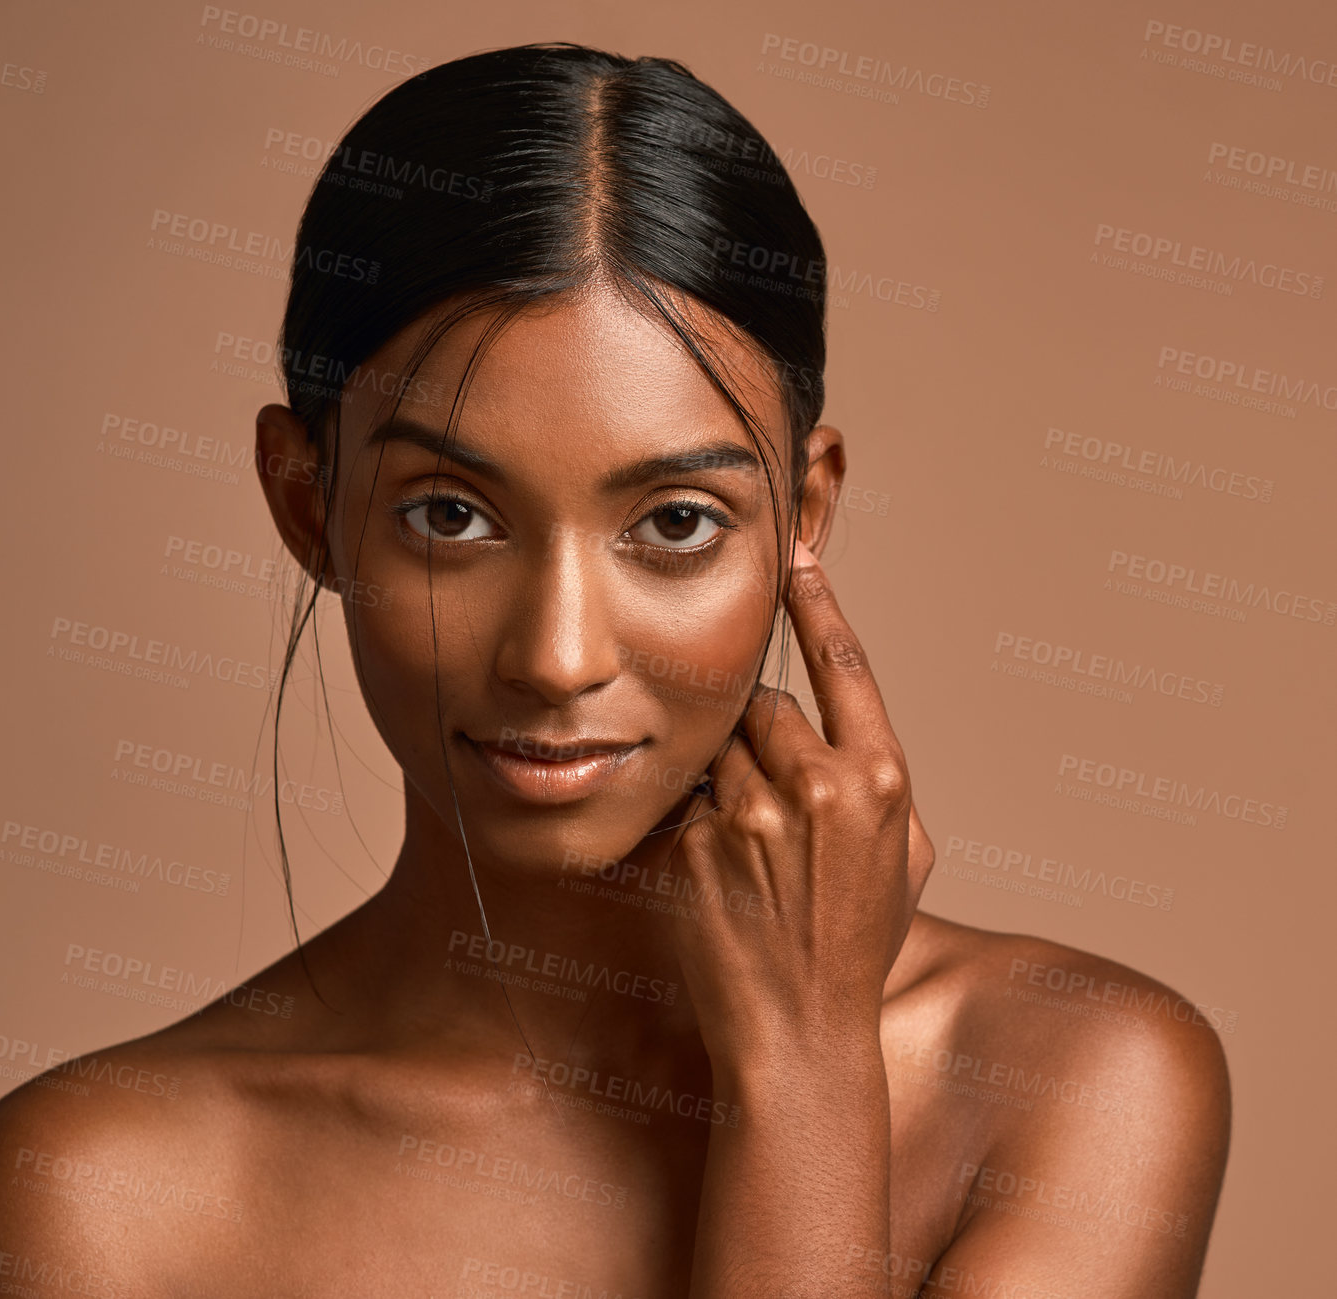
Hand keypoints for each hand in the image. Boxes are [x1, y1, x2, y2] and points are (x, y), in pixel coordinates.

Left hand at [629, 539, 935, 1069]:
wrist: (799, 1030)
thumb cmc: (856, 942)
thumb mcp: (905, 857)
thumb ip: (880, 780)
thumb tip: (846, 729)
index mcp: (882, 778)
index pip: (842, 663)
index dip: (817, 602)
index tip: (794, 555)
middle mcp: (819, 785)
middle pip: (763, 705)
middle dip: (758, 739)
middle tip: (771, 806)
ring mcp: (753, 813)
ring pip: (718, 748)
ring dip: (725, 780)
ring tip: (751, 852)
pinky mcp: (698, 841)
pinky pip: (686, 799)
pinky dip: (696, 822)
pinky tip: (720, 876)